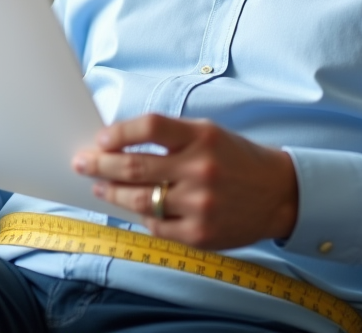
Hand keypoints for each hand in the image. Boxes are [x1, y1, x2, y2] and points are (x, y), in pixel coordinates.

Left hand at [71, 114, 298, 249]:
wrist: (279, 194)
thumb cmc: (237, 160)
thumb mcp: (209, 134)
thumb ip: (170, 138)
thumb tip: (118, 144)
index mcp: (202, 137)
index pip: (149, 127)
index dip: (118, 133)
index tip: (100, 139)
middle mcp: (200, 169)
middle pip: (135, 166)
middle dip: (100, 164)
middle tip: (82, 162)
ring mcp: (199, 205)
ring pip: (138, 200)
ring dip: (111, 192)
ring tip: (99, 185)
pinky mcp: (199, 234)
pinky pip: (155, 225)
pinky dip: (140, 215)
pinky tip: (133, 207)